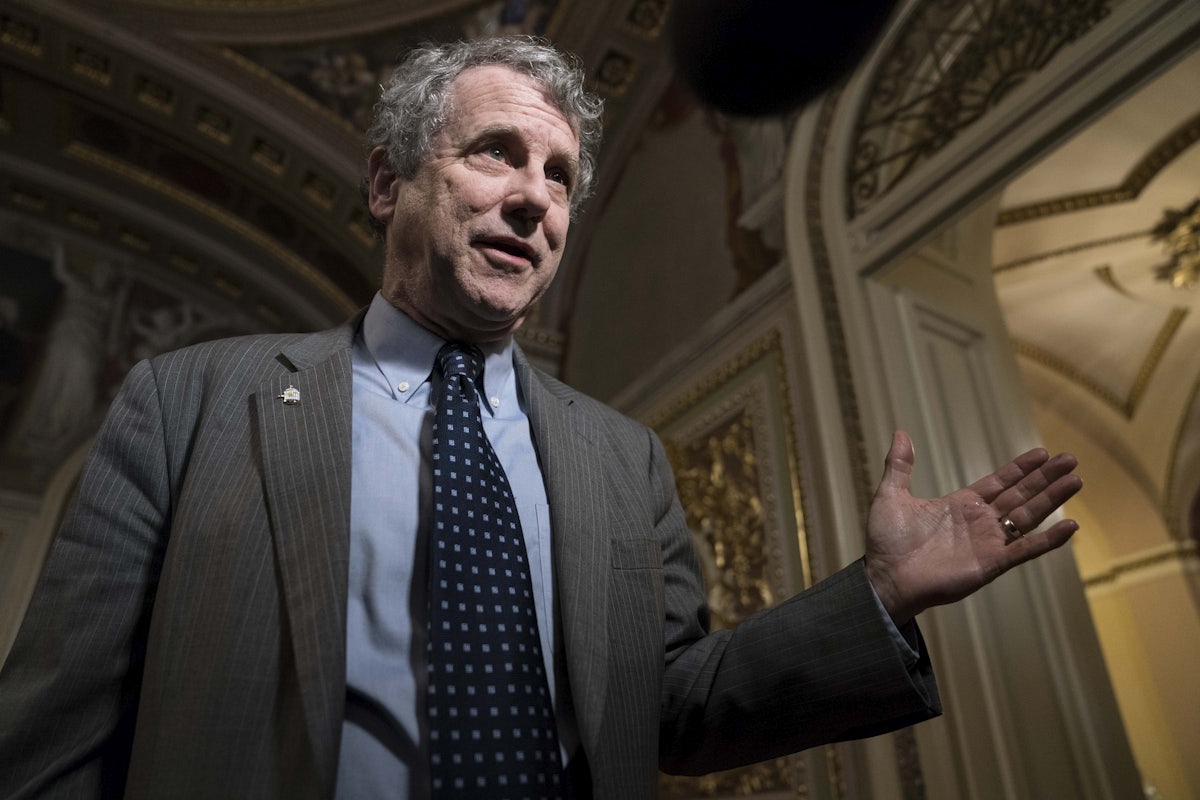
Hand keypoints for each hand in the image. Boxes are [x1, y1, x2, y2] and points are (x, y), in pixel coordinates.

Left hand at [865, 430, 1081, 625]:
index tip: (1042, 453)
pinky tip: (1071, 526)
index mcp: (960, 504)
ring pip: (1028, 516)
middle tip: (1071, 459)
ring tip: (1075, 480)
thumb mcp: (891, 495)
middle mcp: (979, 522)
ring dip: (1052, 499)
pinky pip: (1025, 550)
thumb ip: (900, 465)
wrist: (885, 577)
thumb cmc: (886, 542)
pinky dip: (1049, 540)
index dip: (1021, 468)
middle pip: (1020, 494)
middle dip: (1045, 477)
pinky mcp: (991, 564)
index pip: (999, 482)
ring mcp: (988, 543)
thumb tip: (900, 433)